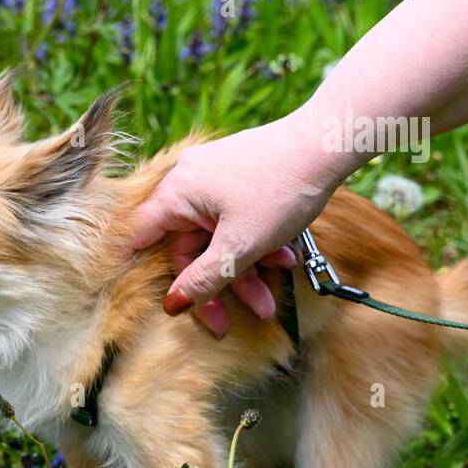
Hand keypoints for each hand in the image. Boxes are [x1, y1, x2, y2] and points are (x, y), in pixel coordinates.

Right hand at [129, 114, 338, 337]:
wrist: (328, 144)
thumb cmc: (282, 188)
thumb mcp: (241, 246)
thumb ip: (204, 279)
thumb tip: (174, 306)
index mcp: (176, 193)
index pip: (141, 239)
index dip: (139, 271)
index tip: (153, 303)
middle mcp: (188, 182)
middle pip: (189, 247)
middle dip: (216, 285)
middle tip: (231, 323)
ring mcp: (215, 178)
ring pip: (217, 238)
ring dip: (242, 271)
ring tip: (270, 300)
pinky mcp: (238, 177)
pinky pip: (234, 221)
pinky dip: (253, 244)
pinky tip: (283, 259)